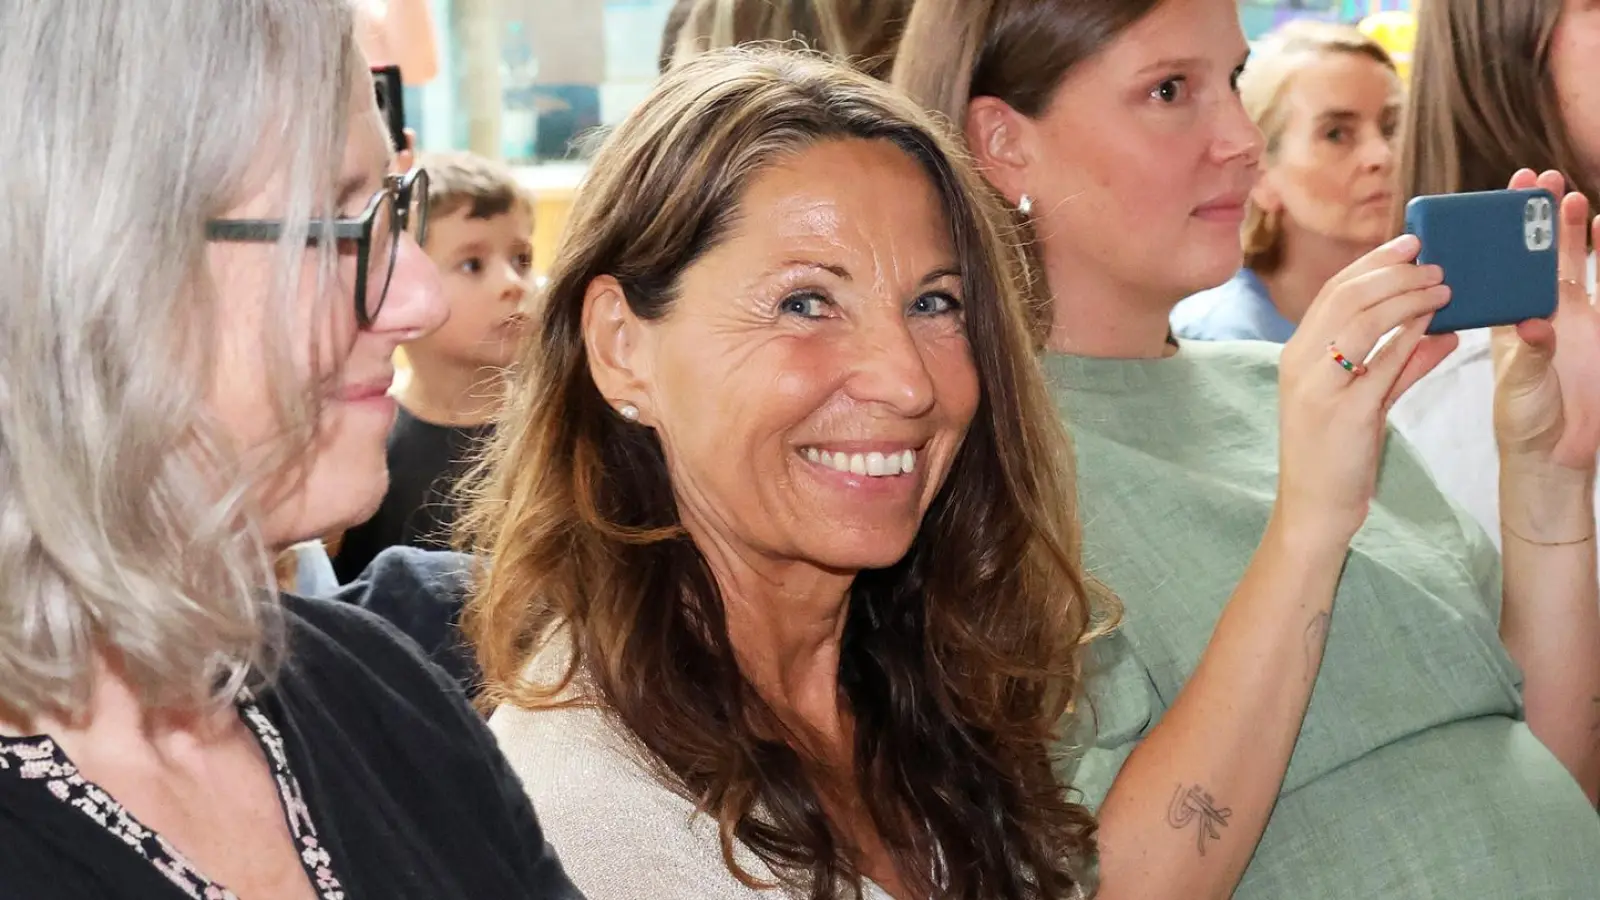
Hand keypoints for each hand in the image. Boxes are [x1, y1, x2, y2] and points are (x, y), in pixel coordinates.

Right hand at [1277, 235, 1457, 544]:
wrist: (1313, 507)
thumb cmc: (1334, 454)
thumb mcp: (1364, 401)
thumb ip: (1399, 364)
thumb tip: (1440, 330)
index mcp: (1297, 355)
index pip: (1333, 292)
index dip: (1372, 263)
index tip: (1409, 244)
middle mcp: (1301, 364)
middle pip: (1346, 298)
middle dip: (1393, 272)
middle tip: (1434, 263)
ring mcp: (1320, 387)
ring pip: (1360, 321)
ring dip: (1406, 297)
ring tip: (1442, 287)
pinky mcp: (1344, 412)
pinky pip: (1379, 363)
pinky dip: (1407, 336)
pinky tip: (1432, 323)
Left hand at [1493, 170, 1599, 473]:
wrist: (1558, 452)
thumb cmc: (1526, 417)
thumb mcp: (1523, 384)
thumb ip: (1533, 354)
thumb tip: (1538, 325)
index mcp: (1512, 319)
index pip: (1505, 266)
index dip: (1504, 234)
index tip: (1496, 205)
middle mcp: (1544, 311)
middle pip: (1542, 253)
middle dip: (1542, 216)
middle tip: (1541, 178)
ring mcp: (1578, 318)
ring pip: (1577, 263)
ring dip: (1577, 230)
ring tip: (1573, 197)